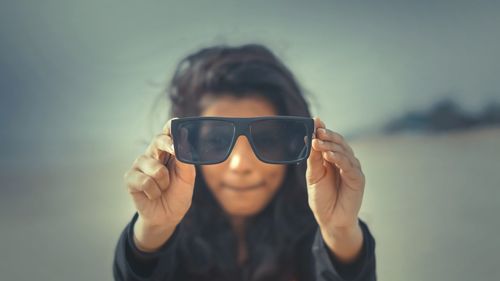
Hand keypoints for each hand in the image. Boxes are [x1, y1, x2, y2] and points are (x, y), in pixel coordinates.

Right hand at [123, 117, 195, 228]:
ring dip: (164, 183)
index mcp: (169, 149)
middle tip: (175, 152)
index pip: (168, 130)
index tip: (179, 126)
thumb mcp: (187, 178)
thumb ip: (185, 159)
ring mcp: (140, 164)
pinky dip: (154, 192)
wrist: (167, 216)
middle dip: (168, 145)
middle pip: (158, 139)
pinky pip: (145, 181)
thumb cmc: (178, 194)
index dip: (173, 126)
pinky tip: (153, 195)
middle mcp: (153, 153)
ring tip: (163, 188)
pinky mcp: (130, 177)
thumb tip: (184, 139)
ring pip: (155, 168)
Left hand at [306, 117, 365, 231]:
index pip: (329, 140)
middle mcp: (344, 161)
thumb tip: (310, 138)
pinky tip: (329, 155)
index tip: (315, 121)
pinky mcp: (358, 179)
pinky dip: (339, 158)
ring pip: (344, 151)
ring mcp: (352, 169)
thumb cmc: (322, 198)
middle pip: (338, 142)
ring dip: (330, 146)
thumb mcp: (313, 176)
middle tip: (316, 131)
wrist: (330, 219)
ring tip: (318, 143)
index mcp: (332, 158)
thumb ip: (313, 158)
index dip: (323, 130)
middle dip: (327, 135)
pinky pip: (349, 165)